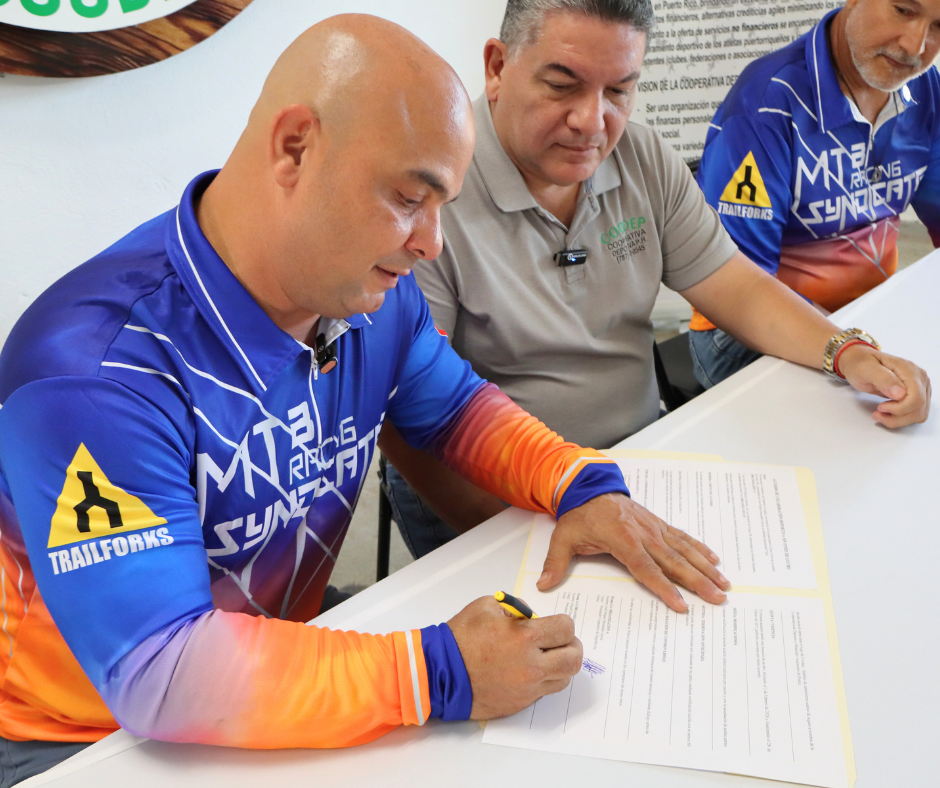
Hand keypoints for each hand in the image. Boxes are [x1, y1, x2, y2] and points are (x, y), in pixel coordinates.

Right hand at [447, 596, 581, 719]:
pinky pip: (544, 692)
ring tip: (546, 657)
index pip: (566, 629)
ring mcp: (527, 688)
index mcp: (525, 637)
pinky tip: (530, 671)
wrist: (439, 672)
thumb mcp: (487, 606)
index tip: (556, 624)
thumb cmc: (460, 638)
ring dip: (560, 665)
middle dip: (571, 646)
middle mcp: (532, 665)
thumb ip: (515, 607)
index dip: (563, 624)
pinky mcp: (520, 703)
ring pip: (564, 679)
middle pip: (573, 659)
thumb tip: (531, 616)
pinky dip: (544, 680)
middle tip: (561, 641)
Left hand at [537, 493, 729, 612]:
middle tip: (717, 598)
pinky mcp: (657, 524)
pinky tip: (714, 560)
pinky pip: (682, 537)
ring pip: (683, 550)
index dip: (664, 587)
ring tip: (724, 584)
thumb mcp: (563, 538)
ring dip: (705, 568)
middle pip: (674, 562)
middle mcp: (643, 534)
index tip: (681, 604)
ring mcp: (653, 528)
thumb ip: (555, 562)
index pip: (646, 569)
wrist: (589, 486)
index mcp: (622, 539)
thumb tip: (543, 585)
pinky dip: (699, 548)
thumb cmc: (578, 515)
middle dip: (697, 581)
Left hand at [837, 344, 930, 427]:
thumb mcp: (866, 369)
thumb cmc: (860, 363)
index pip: (916, 398)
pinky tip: (887, 413)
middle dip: (897, 416)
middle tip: (878, 412)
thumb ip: (883, 379)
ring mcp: (920, 387)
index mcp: (910, 370)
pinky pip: (915, 413)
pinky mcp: (915, 395)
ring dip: (899, 419)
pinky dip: (901, 418)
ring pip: (919, 414)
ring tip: (880, 414)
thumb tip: (900, 393)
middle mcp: (919, 378)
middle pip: (919, 408)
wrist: (859, 361)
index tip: (880, 407)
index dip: (899, 408)